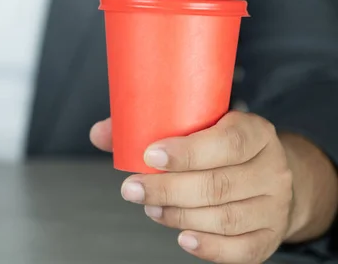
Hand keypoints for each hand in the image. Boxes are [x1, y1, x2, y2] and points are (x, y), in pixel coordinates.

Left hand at [91, 111, 293, 262]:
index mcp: (255, 133)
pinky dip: (208, 247)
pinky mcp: (269, 236)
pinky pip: (241, 249)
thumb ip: (148, 125)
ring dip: (179, 215)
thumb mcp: (198, 125)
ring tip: (151, 208)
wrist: (266, 172)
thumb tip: (99, 134)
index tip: (149, 155)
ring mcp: (274, 206)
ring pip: (226, 218)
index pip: (227, 142)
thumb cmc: (222, 146)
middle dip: (168, 189)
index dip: (187, 152)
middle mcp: (271, 169)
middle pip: (219, 185)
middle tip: (133, 189)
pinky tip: (182, 237)